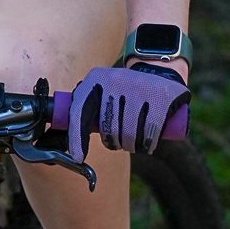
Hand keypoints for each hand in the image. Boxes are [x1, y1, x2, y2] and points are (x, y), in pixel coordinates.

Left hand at [68, 63, 189, 157]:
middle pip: (108, 129)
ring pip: (129, 134)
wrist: (158, 71)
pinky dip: (148, 144)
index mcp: (96, 78)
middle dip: (114, 143)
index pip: (80, 111)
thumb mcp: (103, 90)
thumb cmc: (125, 91)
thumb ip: (87, 109)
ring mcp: (139, 87)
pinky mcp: (161, 97)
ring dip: (132, 146)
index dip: (77, 138)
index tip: (78, 157)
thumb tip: (67, 142)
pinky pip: (150, 133)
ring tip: (136, 140)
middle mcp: (115, 80)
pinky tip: (148, 143)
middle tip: (120, 142)